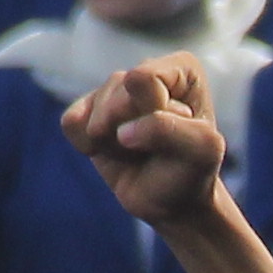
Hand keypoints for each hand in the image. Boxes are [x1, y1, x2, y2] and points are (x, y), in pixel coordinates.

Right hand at [60, 58, 229, 226]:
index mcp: (182, 68)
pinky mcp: (88, 111)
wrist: (172, 203)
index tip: (177, 133)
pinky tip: (113, 153)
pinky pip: (71, 123)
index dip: (154, 113)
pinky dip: (89, 147)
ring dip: (115, 144)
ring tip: (138, 152)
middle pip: (117, 92)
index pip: (144, 79)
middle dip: (132, 129)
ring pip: (96, 112)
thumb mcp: (201, 151)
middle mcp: (147, 71)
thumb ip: (168, 129)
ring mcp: (114, 90)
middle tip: (155, 148)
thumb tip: (122, 131)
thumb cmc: (191, 172)